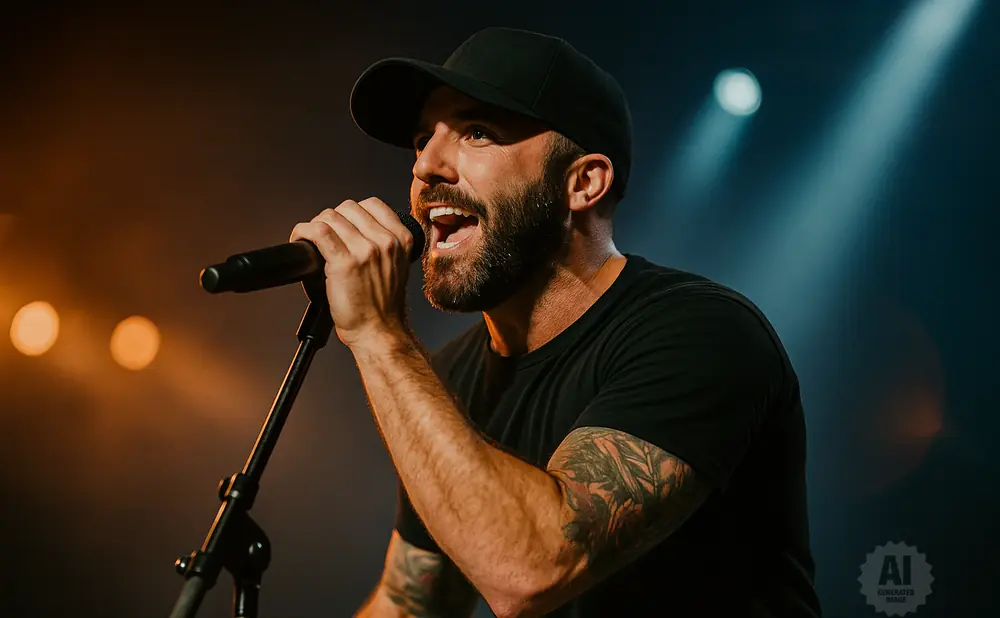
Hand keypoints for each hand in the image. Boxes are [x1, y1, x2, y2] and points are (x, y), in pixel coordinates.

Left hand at [289, 197, 414, 347]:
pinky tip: (300, 240)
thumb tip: (349, 229)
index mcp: (401, 239)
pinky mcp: (343, 263)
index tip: (342, 223)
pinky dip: (303, 231)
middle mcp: (385, 242)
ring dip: (315, 225)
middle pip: (348, 208)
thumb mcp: (395, 267)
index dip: (351, 212)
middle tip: (324, 235)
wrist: (379, 332)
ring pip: (331, 217)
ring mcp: (365, 251)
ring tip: (310, 239)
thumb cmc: (382, 307)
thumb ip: (381, 245)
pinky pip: (318, 232)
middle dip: (332, 218)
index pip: (371, 204)